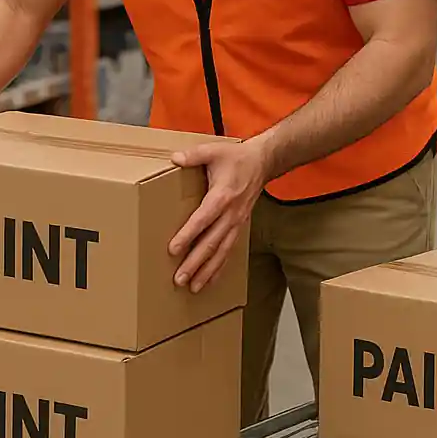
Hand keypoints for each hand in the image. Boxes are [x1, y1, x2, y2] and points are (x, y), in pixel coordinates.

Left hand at [168, 138, 269, 292]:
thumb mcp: (214, 150)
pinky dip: (219, 268)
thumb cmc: (237, 157)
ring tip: (192, 287)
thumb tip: (174, 159)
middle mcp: (231, 214)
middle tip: (179, 278)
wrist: (262, 163)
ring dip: (207, 271)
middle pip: (212, 242)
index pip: (203, 219)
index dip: (189, 234)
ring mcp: (236, 222)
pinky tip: (208, 281)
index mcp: (222, 196)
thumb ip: (193, 155)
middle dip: (195, 262)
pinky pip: (229, 250)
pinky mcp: (238, 226)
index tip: (173, 249)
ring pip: (222, 252)